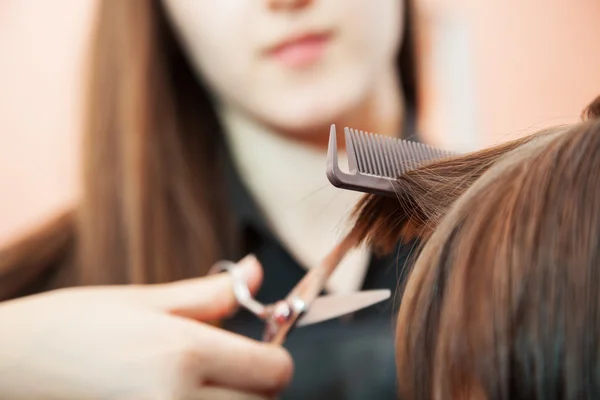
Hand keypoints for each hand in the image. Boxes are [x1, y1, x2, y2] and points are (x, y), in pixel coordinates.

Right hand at [0, 255, 291, 398]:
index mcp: (182, 355)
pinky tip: (174, 398)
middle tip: (216, 366)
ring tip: (189, 384)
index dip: (271, 357)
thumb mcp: (142, 301)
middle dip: (252, 385)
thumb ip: (209, 295)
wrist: (3, 371)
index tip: (252, 347)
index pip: (275, 372)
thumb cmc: (67, 328)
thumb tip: (256, 273)